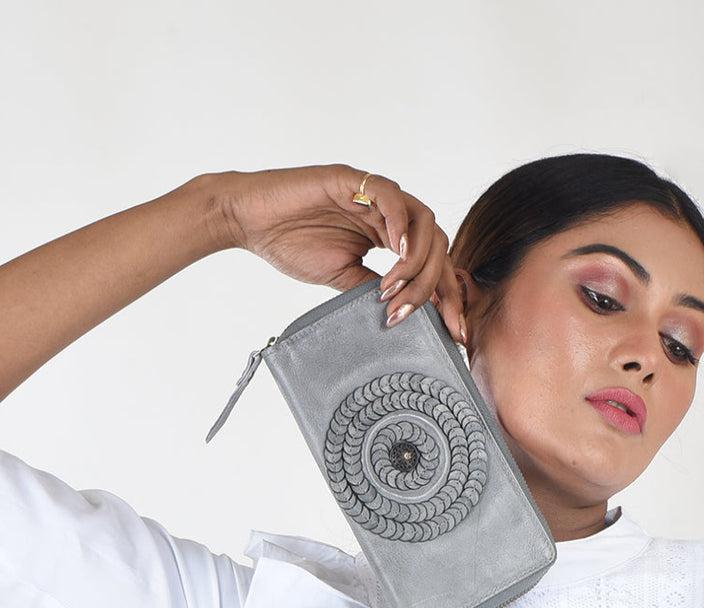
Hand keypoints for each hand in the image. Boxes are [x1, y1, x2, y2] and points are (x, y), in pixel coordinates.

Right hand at [218, 164, 465, 343]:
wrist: (250, 221)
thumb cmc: (289, 243)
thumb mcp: (341, 278)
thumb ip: (373, 289)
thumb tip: (404, 315)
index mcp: (387, 236)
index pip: (431, 264)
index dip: (446, 297)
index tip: (453, 332)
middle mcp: (387, 214)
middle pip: (437, 245)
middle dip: (444, 286)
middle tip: (441, 320)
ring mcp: (373, 195)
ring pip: (422, 223)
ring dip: (418, 262)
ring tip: (397, 290)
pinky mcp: (353, 180)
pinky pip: (391, 197)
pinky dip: (400, 226)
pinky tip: (396, 253)